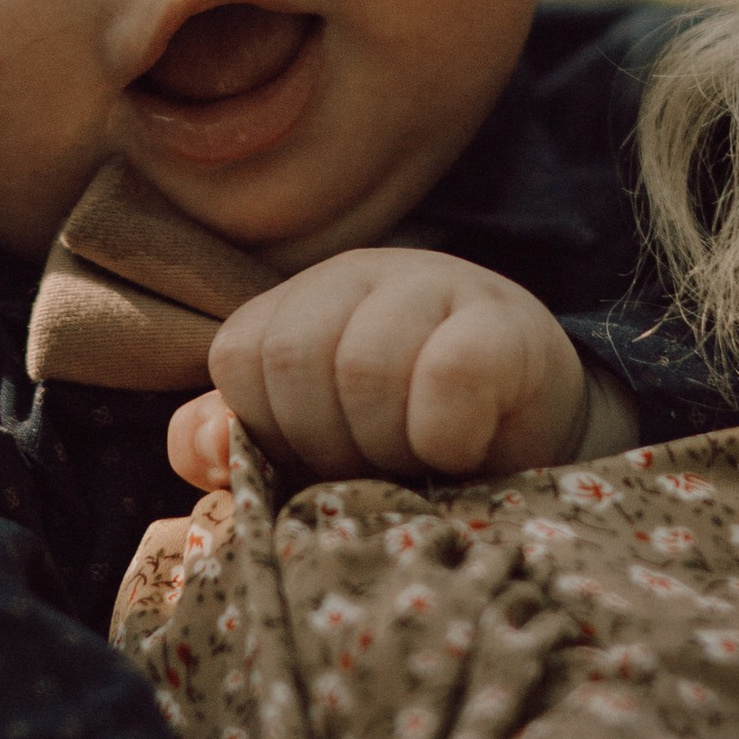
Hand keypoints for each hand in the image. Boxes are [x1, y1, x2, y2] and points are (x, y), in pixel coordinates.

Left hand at [167, 248, 626, 488]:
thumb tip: (200, 447)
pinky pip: (447, 381)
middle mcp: (364, 274)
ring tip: (420, 460)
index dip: (271, 429)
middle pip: (293, 360)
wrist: (537, 440)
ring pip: (364, 368)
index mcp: (305, 299)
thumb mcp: (314, 443)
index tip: (323, 456)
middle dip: (327, 443)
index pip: (239, 357)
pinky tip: (464, 449)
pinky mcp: (509, 326)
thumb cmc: (408, 443)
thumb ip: (239, 440)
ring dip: (387, 446)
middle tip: (378, 464)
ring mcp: (440, 285)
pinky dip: (445, 439)